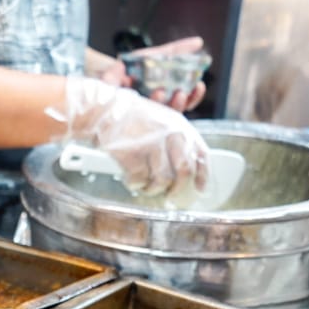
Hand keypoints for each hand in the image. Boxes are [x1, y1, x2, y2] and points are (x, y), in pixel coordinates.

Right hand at [64, 77, 208, 197]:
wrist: (105, 110)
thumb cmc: (131, 117)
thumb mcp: (161, 120)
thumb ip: (176, 140)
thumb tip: (184, 168)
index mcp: (181, 126)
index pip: (200, 154)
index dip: (203, 175)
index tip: (199, 189)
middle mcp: (170, 135)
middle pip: (184, 172)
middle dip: (178, 189)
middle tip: (170, 197)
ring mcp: (151, 145)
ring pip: (162, 180)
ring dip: (153, 189)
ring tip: (145, 188)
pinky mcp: (133, 155)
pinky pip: (140, 180)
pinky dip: (135, 184)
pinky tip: (131, 181)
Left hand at [100, 37, 206, 112]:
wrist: (101, 73)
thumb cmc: (127, 67)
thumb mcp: (151, 56)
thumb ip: (175, 51)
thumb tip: (198, 42)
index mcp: (163, 96)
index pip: (184, 100)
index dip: (194, 95)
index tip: (199, 85)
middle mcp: (154, 108)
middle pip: (173, 112)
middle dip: (180, 103)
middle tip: (180, 92)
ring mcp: (141, 114)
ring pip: (157, 118)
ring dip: (162, 107)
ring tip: (161, 93)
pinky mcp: (127, 119)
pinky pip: (140, 120)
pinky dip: (144, 111)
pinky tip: (144, 101)